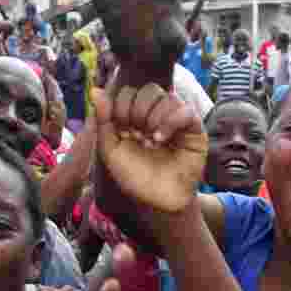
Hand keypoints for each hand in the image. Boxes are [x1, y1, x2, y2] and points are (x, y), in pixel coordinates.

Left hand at [93, 81, 207, 212]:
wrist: (159, 200)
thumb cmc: (136, 177)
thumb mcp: (111, 150)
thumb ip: (103, 121)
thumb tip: (95, 90)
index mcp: (137, 115)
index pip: (130, 91)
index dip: (122, 106)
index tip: (122, 131)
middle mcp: (157, 114)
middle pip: (150, 90)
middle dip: (138, 112)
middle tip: (137, 136)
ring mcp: (177, 120)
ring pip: (169, 98)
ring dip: (154, 119)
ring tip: (150, 143)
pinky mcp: (194, 129)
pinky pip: (186, 111)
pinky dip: (171, 122)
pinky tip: (160, 140)